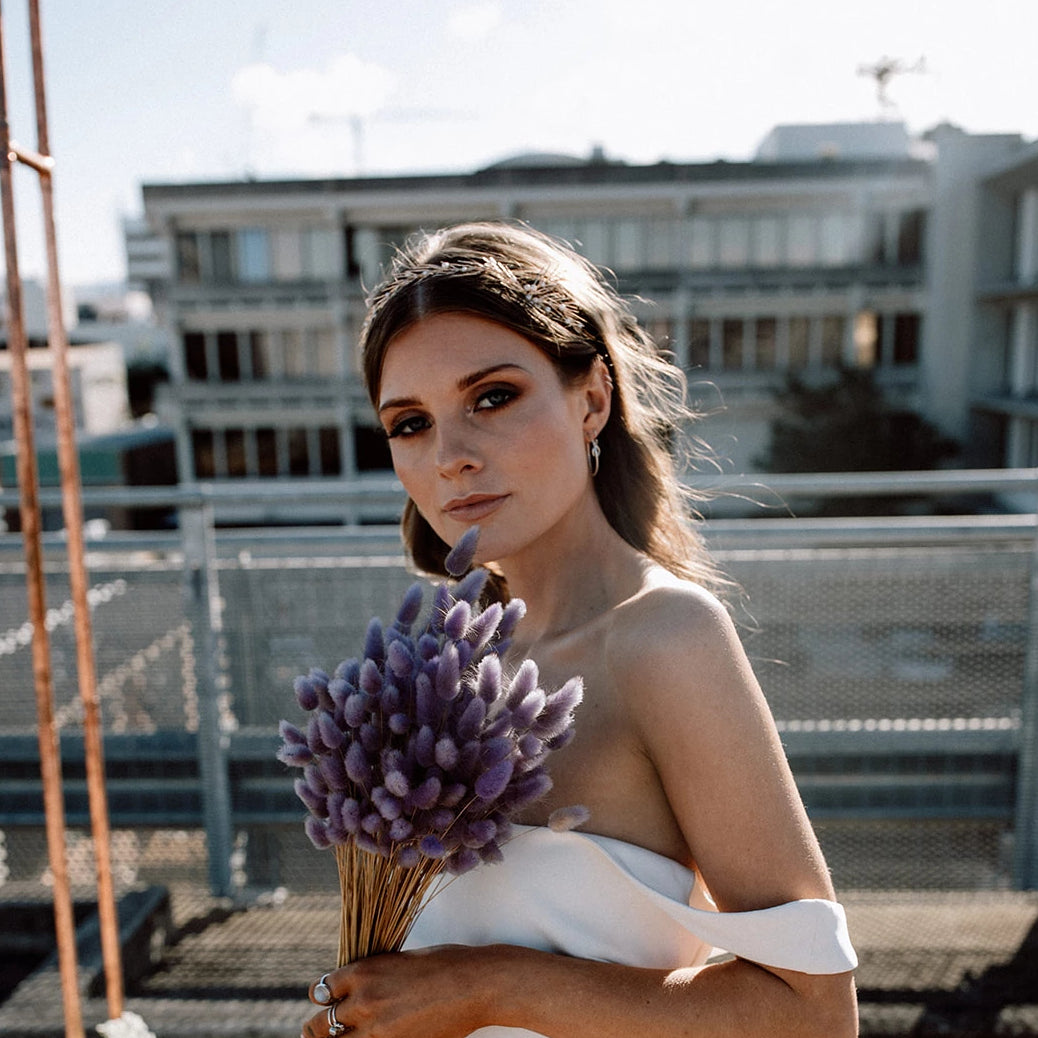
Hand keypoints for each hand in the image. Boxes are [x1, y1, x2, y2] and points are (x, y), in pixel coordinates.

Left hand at [302, 945, 495, 1037]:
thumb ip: (372, 976)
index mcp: (364, 971)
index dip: (323, 997)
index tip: (326, 1002)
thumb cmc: (443, 964)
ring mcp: (377, 1030)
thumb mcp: (399, 960)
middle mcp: (364, 1001)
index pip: (322, 990)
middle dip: (317, 1029)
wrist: (475, 984)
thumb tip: (354, 990)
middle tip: (315, 1032)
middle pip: (320, 1025)